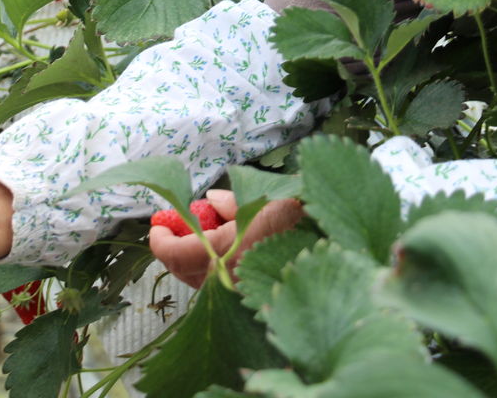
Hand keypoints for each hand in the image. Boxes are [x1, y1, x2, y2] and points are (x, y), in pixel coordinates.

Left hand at [149, 190, 303, 288]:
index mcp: (229, 251)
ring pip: (204, 281)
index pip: (177, 254)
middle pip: (185, 272)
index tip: (156, 226)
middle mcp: (232, 279)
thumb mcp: (262, 197)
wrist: (341, 245)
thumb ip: (232, 202)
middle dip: (175, 248)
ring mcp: (243, 293)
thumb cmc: (301, 214)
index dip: (161, 240)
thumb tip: (211, 202)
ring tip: (206, 231)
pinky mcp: (255, 299)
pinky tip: (231, 245)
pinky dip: (217, 266)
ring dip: (196, 256)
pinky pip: (224, 285)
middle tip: (173, 227)